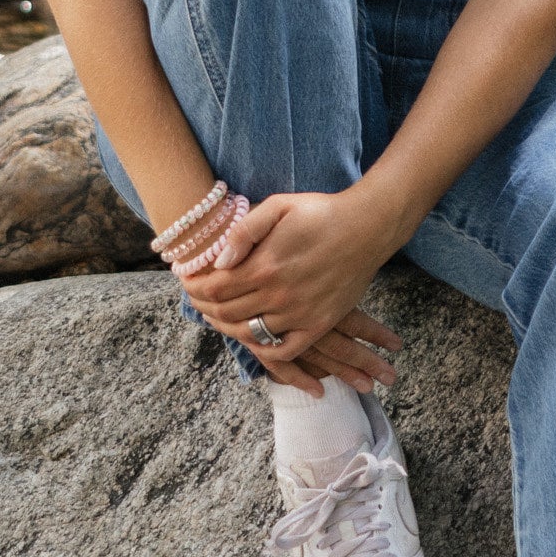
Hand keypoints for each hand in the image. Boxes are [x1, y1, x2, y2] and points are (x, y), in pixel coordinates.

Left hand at [180, 188, 402, 390]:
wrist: (368, 228)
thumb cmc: (321, 212)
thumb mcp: (278, 206)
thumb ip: (244, 232)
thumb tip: (219, 261)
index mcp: (264, 266)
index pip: (214, 289)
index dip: (195, 289)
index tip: (187, 284)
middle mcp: (278, 296)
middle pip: (227, 314)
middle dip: (205, 309)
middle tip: (198, 302)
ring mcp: (299, 314)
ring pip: (251, 334)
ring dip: (229, 329)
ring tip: (220, 318)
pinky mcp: (319, 324)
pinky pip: (284, 350)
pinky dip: (265, 349)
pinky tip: (255, 338)